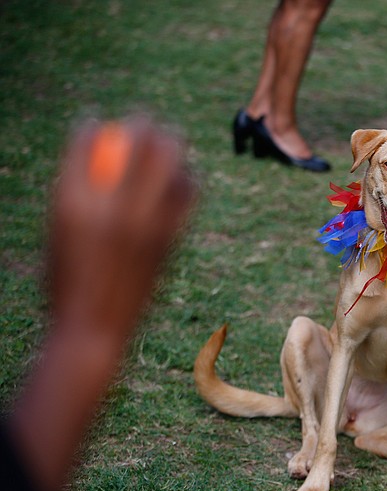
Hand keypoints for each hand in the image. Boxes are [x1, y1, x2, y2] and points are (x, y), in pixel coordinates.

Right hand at [48, 116, 196, 342]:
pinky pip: (187, 196)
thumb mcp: (58, 234)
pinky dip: (187, 183)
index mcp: (71, 200)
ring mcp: (144, 221)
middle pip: (138, 140)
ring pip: (170, 162)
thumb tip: (98, 167)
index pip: (84, 141)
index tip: (96, 122)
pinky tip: (183, 183)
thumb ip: (76, 197)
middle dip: (144, 123)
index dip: (90, 124)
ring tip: (169, 149)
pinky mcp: (169, 239)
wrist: (93, 329)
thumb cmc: (66, 281)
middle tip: (144, 125)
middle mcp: (110, 205)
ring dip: (172, 147)